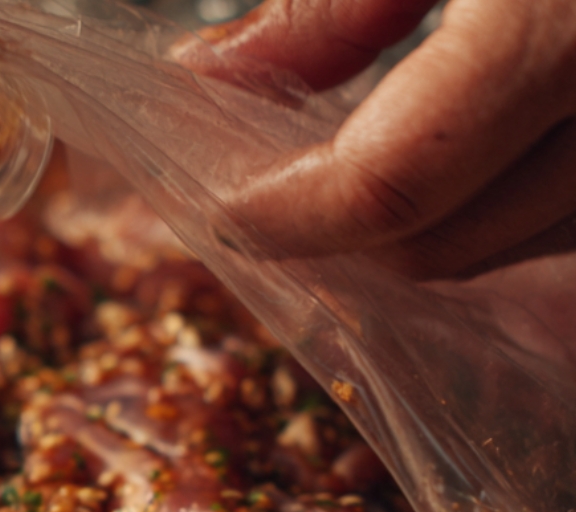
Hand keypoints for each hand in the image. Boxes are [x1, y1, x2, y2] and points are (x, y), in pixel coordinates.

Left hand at [175, 0, 575, 278]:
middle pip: (455, 241)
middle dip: (348, 232)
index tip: (230, 209)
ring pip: (528, 243)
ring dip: (434, 224)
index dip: (292, 216)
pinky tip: (479, 147)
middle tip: (282, 184)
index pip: (397, 181)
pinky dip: (517, 199)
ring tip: (374, 159)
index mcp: (570, 22)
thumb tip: (218, 78)